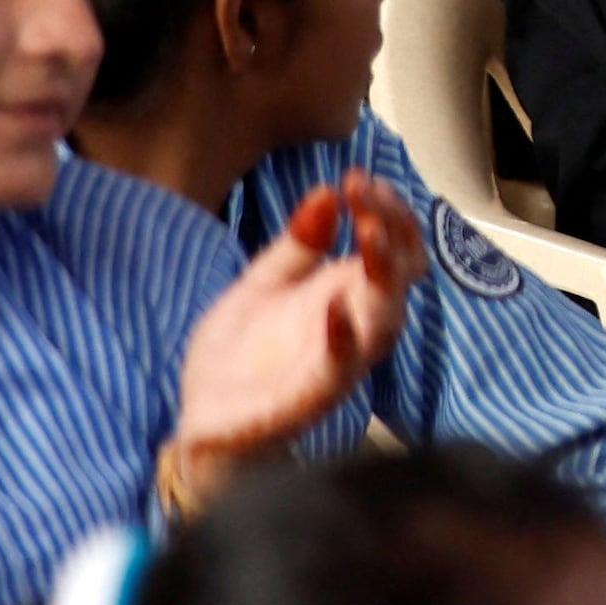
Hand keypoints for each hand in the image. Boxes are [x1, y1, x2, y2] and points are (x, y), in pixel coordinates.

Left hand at [168, 174, 423, 499]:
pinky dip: (343, 337)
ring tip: (370, 233)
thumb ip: (294, 245)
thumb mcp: (259, 286)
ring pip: (386, 316)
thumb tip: (326, 193)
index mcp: (346, 293)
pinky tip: (333, 308)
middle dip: (394, 226)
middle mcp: (355, 323)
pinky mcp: (313, 395)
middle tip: (366, 192)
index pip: (392, 243)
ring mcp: (340, 359)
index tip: (356, 179)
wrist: (201, 425)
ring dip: (384, 272)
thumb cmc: (238, 358)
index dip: (385, 208)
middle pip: (404, 270)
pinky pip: (341, 368)